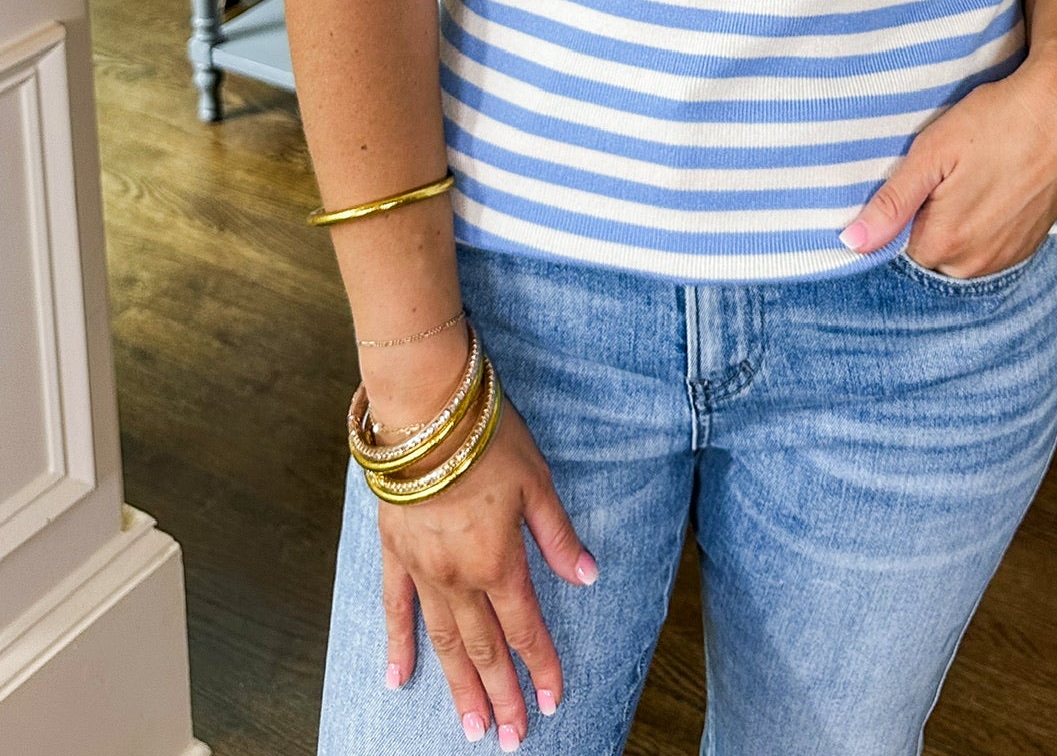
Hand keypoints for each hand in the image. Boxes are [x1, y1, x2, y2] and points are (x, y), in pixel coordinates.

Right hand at [378, 396, 597, 748]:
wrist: (425, 408)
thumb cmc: (487, 436)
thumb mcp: (537, 482)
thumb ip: (558, 536)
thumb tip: (589, 577)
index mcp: (498, 561)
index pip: (525, 628)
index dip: (540, 667)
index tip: (551, 703)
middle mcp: (459, 576)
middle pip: (484, 648)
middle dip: (501, 695)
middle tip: (509, 738)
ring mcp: (422, 569)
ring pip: (444, 641)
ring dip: (458, 686)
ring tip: (470, 725)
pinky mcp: (394, 552)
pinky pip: (395, 608)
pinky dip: (398, 645)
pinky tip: (398, 678)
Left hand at [839, 58, 1056, 279]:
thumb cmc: (1000, 122)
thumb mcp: (933, 152)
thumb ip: (892, 202)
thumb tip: (853, 241)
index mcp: (945, 243)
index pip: (898, 245)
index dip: (902, 210)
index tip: (918, 178)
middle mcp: (977, 263)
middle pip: (930, 251)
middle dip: (930, 218)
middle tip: (947, 171)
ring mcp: (1008, 256)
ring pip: (962, 249)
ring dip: (960, 221)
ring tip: (974, 174)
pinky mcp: (1030, 245)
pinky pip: (991, 245)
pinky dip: (987, 221)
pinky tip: (995, 184)